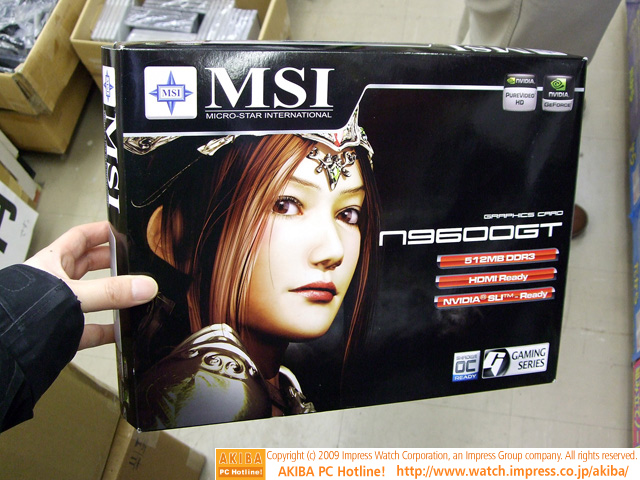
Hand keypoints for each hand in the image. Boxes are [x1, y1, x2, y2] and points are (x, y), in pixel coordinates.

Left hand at [24, 221, 157, 349]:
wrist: (6, 347)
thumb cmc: (24, 311)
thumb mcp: (74, 295)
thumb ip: (111, 292)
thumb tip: (147, 285)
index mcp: (53, 262)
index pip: (80, 237)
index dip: (101, 232)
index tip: (123, 231)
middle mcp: (56, 282)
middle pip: (88, 265)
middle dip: (112, 262)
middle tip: (135, 260)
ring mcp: (60, 307)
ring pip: (92, 296)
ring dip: (112, 296)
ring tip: (135, 293)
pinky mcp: (64, 332)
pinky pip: (92, 329)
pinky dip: (109, 330)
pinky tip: (124, 331)